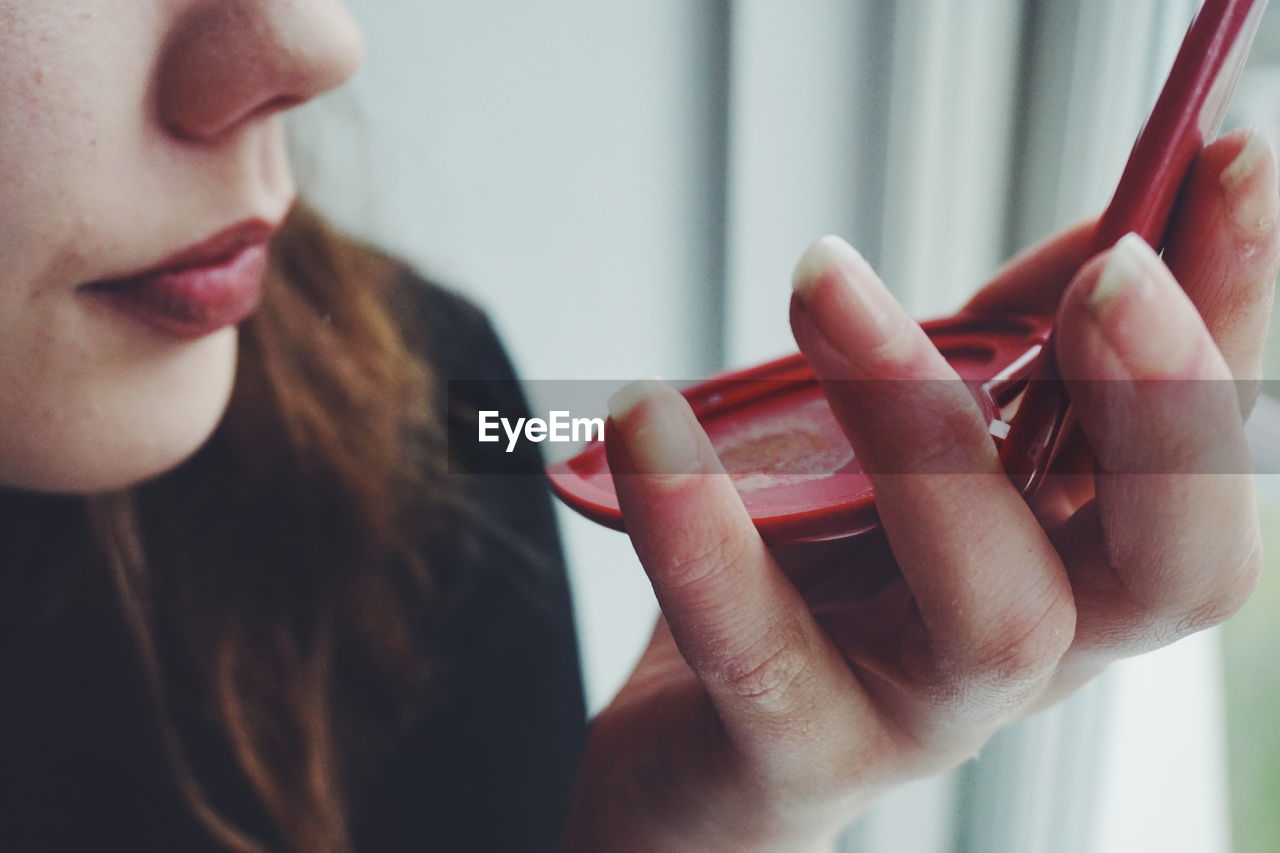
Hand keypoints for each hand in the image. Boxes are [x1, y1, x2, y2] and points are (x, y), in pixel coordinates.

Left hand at [561, 127, 1279, 851]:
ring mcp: (923, 715)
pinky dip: (702, 527)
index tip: (1227, 159)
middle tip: (1108, 271)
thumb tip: (1098, 235)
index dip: (1231, 312)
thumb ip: (999, 359)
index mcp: (1071, 567)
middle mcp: (1031, 653)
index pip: (1201, 452)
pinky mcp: (796, 755)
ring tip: (822, 278)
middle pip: (1173, 565)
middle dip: (1161, 404)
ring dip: (917, 420)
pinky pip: (759, 650)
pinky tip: (648, 418)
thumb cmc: (807, 596)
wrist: (691, 769)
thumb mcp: (907, 458)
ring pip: (991, 606)